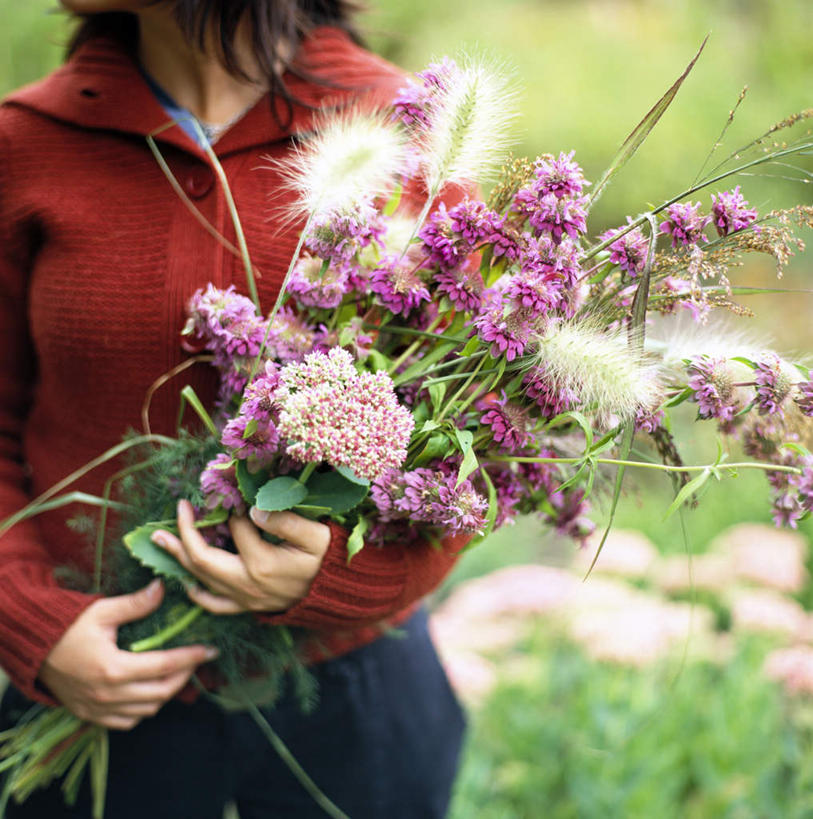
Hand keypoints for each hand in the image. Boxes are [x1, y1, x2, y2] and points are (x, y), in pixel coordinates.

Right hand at [39, 580, 217, 729]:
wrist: (31, 649)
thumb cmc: (66, 627)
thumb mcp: (102, 610)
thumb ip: (136, 604)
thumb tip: (163, 588)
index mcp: (114, 669)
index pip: (165, 666)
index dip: (192, 658)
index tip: (211, 650)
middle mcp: (108, 695)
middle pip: (161, 693)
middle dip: (184, 676)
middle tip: (197, 659)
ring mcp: (98, 709)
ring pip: (146, 711)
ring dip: (166, 693)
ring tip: (176, 672)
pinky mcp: (89, 715)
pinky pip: (126, 721)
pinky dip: (143, 710)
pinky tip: (150, 692)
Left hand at [150, 500, 329, 614]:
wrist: (337, 593)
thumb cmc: (328, 559)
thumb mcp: (316, 535)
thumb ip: (286, 520)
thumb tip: (253, 509)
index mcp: (262, 563)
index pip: (236, 528)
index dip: (233, 507)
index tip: (234, 492)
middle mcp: (246, 584)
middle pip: (203, 557)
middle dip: (186, 530)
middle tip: (179, 507)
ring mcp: (244, 598)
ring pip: (201, 578)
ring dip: (179, 556)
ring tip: (160, 539)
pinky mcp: (247, 606)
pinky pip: (213, 604)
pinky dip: (196, 591)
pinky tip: (186, 580)